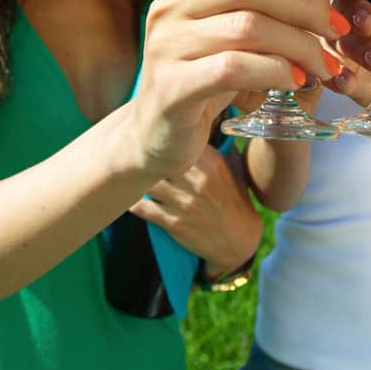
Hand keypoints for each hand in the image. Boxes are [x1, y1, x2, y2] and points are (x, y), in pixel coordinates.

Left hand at [129, 145, 261, 278]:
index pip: (181, 142)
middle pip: (160, 160)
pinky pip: (145, 209)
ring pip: (150, 184)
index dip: (165, 138)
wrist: (239, 239)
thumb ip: (212, 150)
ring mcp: (186, 203)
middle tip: (136, 155)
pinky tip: (131, 199)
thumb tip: (194, 129)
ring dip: (140, 181)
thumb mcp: (231, 170)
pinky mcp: (175, 224)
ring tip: (132, 177)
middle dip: (148, 157)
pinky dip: (135, 203)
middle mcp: (198, 182)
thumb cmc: (233, 201)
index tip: (156, 137)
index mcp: (212, 164)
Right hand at [131, 0, 347, 178]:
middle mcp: (169, 10)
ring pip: (248, 27)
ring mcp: (166, 47)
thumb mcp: (228, 35)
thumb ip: (260, 8)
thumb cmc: (205, 78)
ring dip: (299, 45)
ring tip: (324, 64)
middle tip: (337, 27)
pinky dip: (275, 72)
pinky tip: (296, 82)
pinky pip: (235, 67)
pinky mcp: (173, 87)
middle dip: (304, 5)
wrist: (157, 136)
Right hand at [327, 0, 370, 122]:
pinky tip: (350, 81)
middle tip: (370, 24)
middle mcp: (355, 20)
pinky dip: (338, 77)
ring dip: (355, 49)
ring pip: (333, 39)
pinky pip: (329, 73)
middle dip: (352, 12)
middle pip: (338, 5)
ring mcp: (345, 49)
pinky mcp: (341, 77)